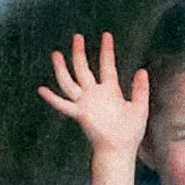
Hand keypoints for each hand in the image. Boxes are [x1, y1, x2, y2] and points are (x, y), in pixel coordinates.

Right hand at [38, 32, 148, 156]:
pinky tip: (42, 89)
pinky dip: (52, 98)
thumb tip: (142, 70)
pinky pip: (63, 105)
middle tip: (77, 37)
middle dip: (79, 53)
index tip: (107, 35)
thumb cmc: (130, 132)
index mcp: (110, 90)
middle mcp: (95, 94)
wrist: (120, 149)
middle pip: (83, 69)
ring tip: (56, 54)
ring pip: (70, 82)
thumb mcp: (139, 107)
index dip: (107, 50)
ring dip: (62, 68)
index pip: (107, 65)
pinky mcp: (80, 114)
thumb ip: (140, 89)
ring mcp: (85, 103)